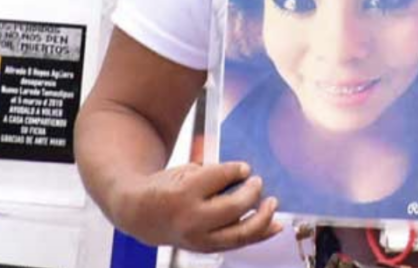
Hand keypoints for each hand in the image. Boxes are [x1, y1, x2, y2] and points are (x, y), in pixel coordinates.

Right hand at [118, 161, 281, 251]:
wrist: (143, 215)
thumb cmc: (168, 187)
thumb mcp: (185, 172)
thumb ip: (213, 174)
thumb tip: (245, 175)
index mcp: (184, 192)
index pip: (218, 178)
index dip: (236, 170)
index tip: (245, 168)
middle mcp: (192, 218)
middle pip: (233, 208)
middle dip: (251, 193)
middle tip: (258, 182)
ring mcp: (199, 238)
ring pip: (240, 233)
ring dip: (263, 218)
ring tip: (272, 203)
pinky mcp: (206, 249)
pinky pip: (238, 243)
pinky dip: (260, 234)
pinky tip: (275, 225)